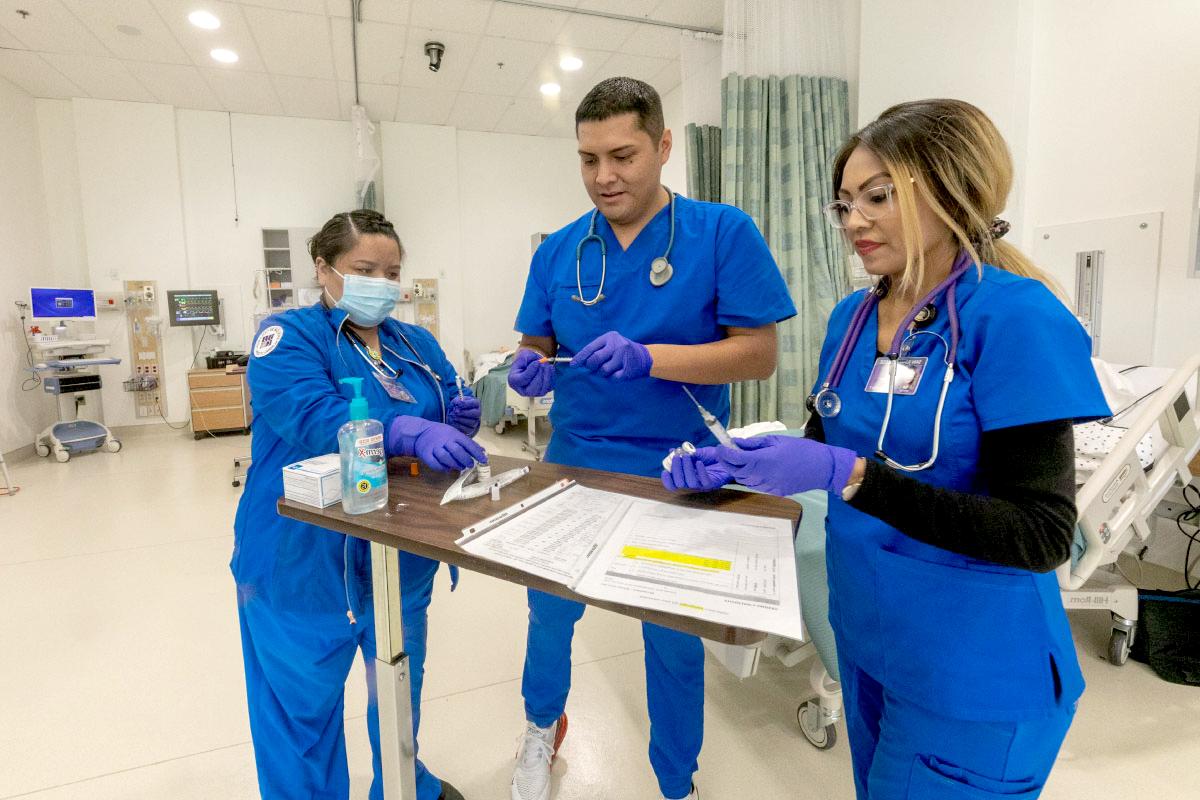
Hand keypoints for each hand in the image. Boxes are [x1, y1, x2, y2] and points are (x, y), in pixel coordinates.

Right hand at [386, 416, 487, 470]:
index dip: (477, 453)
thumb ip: (467, 443)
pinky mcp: (426, 454)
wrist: (421, 432)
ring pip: (446, 458)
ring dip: (455, 464)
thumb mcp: (455, 434)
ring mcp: (434, 447)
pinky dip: (442, 468)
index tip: (484, 460)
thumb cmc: (442, 434)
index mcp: (454, 434)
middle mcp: (444, 440)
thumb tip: (482, 451)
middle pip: (457, 451)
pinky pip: (435, 464)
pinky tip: (447, 469)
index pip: (467, 443)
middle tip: (470, 465)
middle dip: (466, 459)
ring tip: (460, 467)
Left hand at [447, 394, 480, 435]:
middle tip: (456, 411)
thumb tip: (457, 404)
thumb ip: (457, 401)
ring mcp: (475, 422)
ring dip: (461, 419)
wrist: (456, 414)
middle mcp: (478, 413)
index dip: (466, 403)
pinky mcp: (471, 429)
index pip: (476, 403)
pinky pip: (467, 429)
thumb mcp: (457, 400)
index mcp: (476, 403)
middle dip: (465, 413)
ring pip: (472, 422)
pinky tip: (453, 421)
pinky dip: (459, 425)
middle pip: (476, 413)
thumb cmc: (458, 405)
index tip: (458, 404)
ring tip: (453, 416)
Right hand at [508, 348, 554, 396]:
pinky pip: (549, 388)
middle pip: (532, 390)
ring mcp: (532, 392)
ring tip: (547, 365)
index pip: (522, 380)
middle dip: (539, 376)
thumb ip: (528, 359)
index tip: (536, 362)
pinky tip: (550, 369)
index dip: (531, 371)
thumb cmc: (525, 360)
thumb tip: (537, 364)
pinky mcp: (542, 391)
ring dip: (547, 376)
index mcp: (514, 380)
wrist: (530, 362)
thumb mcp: (523, 356)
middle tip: (543, 364)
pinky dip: (551, 377)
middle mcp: (522, 389)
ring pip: (542, 391)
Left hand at [570, 331, 651, 380]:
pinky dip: (611, 377)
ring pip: (602, 371)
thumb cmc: (622, 350)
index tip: (573, 365)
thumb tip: (580, 362)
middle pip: (594, 360)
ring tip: (609, 368)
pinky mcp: (628, 370)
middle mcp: (617, 346)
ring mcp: (623, 358)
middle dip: (591, 366)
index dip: (580, 358)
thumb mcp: (611, 343)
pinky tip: (617, 372)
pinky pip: (612, 378)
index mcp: (610, 337)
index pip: (590, 348)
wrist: (645, 357)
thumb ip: (597, 350)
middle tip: (593, 367)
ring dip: (602, 373)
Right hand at [661, 446, 731, 491]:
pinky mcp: (713, 483)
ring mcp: (703, 485)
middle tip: (678, 457)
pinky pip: (704, 481)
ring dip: (687, 469)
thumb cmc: (713, 456)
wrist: (729, 456)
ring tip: (687, 456)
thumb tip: (672, 451)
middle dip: (676, 470)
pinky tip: (699, 462)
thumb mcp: (697, 453)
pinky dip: (700, 471)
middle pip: (680, 483)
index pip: (674, 485)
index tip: (665, 471)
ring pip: (690, 482)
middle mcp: (693, 483)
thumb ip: (685, 454)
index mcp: (687, 477)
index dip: (668, 480)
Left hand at [717, 436, 857, 496]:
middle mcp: (763, 476)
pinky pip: (755, 485)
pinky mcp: (774, 492)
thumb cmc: (801, 450)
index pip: (735, 459)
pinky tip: (754, 469)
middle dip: (727, 462)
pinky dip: (749, 477)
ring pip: (744, 480)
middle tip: (725, 452)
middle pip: (736, 472)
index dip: (724, 453)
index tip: (720, 446)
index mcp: (763, 460)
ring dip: (738, 470)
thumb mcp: (777, 441)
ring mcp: (768, 487)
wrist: (822, 468)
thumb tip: (735, 443)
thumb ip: (754, 444)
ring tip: (739, 459)